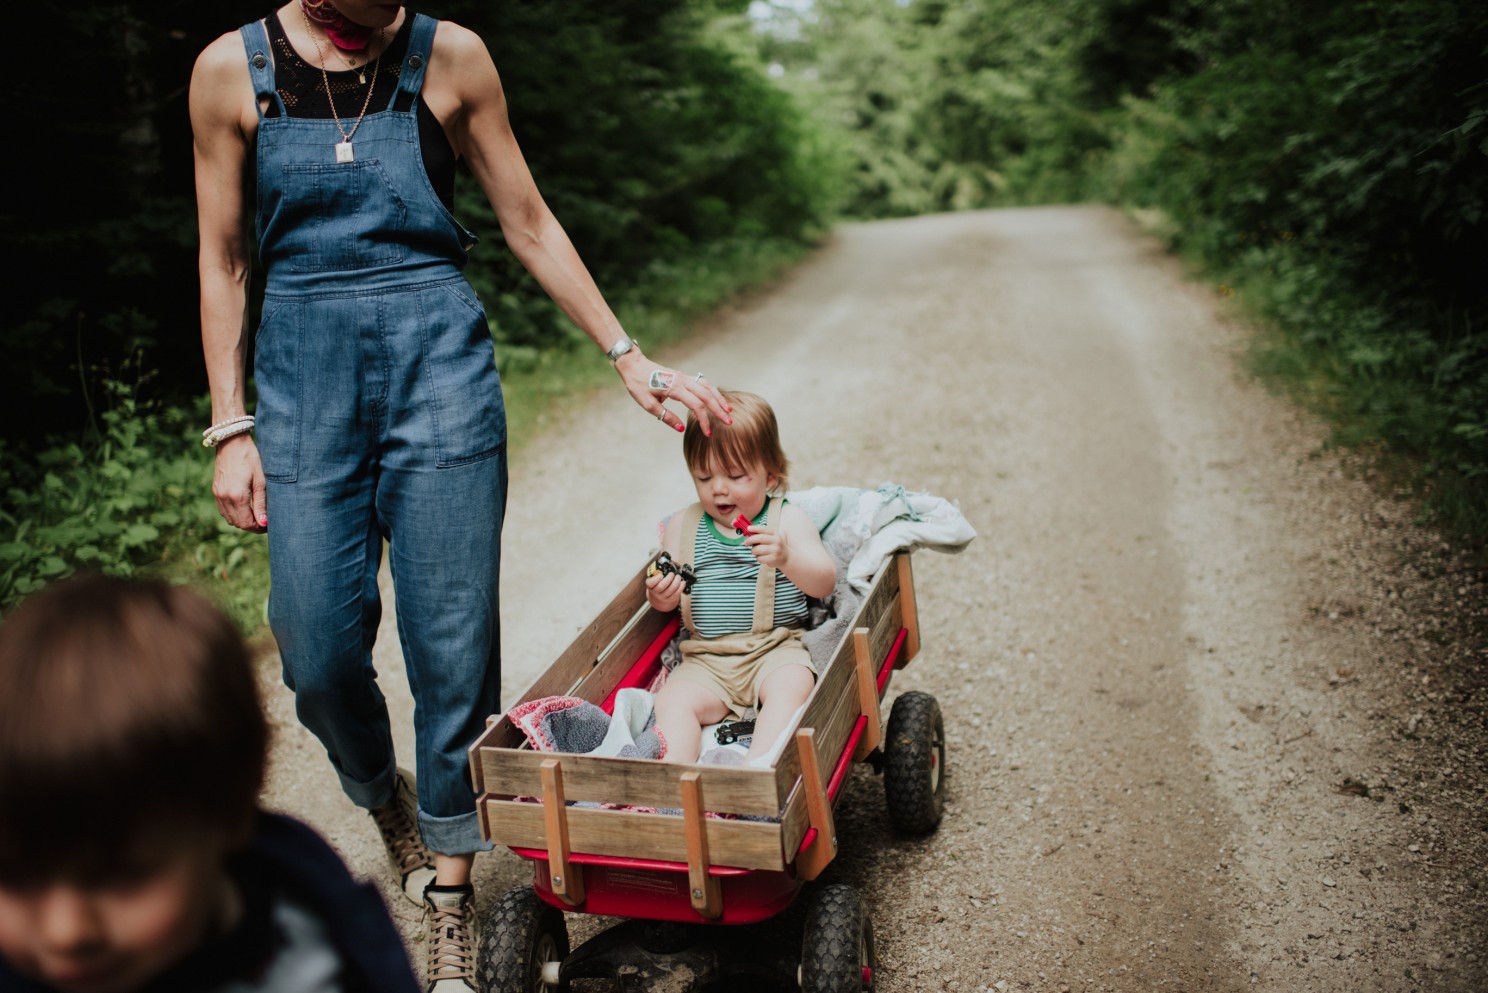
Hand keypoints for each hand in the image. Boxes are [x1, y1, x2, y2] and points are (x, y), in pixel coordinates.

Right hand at [213, 434, 267, 532]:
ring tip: (256, 514)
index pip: (246, 523)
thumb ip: (261, 503)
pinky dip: (233, 514)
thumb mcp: (260, 480)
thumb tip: (263, 522)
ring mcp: (217, 494)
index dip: (258, 528)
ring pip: (229, 518)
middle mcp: (224, 497)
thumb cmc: (250, 458)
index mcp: (236, 496)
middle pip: (237, 523)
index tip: (269, 525)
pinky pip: (223, 510)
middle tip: (264, 521)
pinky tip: (244, 508)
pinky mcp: (215, 490)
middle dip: (251, 526)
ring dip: (242, 521)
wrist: (231, 442)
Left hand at [615, 351, 731, 434]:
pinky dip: (712, 390)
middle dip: (719, 409)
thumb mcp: (648, 404)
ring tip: (728, 410)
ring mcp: (684, 376)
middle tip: (728, 422)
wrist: (634, 365)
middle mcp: (682, 380)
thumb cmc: (638, 385)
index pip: (696, 405)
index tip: (708, 433)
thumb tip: (681, 429)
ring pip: (707, 386)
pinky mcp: (683, 376)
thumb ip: (666, 416)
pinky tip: (717, 398)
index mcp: (674, 388)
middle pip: (707, 395)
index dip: (704, 420)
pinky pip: (702, 382)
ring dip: (719, 398)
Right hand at [645, 570, 683, 611]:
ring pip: (670, 590)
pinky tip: (682, 582)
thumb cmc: (657, 585)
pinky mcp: (670, 600)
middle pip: (661, 587)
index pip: (650, 583)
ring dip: (676, 582)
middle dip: (668, 579)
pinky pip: (676, 594)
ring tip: (678, 577)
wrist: (658, 599)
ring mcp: (663, 597)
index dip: (656, 579)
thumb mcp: (654, 580)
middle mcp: (655, 593)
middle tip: (672, 574)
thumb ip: (658, 573)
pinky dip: (681, 587)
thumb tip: (666, 564)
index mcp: (650, 586)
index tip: (661, 575)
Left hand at [744, 526, 789, 570]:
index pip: (764, 529)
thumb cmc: (775, 546)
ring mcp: (775, 550)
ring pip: (757, 550)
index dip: (755, 528)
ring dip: (754, 551)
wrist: (786, 557)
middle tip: (746, 543)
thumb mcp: (772, 537)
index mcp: (775, 533)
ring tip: (756, 552)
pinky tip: (762, 557)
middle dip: (750, 540)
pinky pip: (760, 558)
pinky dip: (758, 558)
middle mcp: (776, 540)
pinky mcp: (774, 558)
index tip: (748, 528)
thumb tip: (748, 533)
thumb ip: (761, 534)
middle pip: (759, 538)